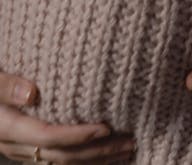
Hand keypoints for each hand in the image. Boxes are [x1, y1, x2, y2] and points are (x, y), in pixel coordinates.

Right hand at [0, 73, 133, 162]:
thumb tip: (32, 94)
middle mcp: (16, 145)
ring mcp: (22, 151)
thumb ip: (7, 84)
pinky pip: (58, 161)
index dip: (77, 135)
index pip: (48, 137)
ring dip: (97, 159)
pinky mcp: (27, 150)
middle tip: (129, 140)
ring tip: (128, 149)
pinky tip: (107, 155)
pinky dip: (84, 160)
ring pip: (62, 164)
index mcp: (9, 127)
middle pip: (61, 156)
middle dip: (97, 151)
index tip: (106, 126)